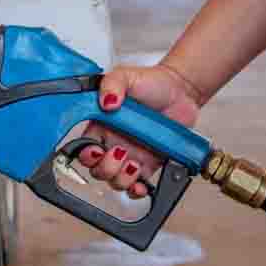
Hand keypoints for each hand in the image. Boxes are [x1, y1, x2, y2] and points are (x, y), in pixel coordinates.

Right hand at [76, 63, 203, 197]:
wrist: (182, 91)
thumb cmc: (152, 82)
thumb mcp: (126, 76)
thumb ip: (112, 84)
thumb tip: (106, 103)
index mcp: (101, 125)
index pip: (83, 148)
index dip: (86, 155)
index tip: (96, 150)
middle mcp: (113, 143)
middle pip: (97, 170)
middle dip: (105, 168)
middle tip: (120, 153)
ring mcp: (131, 156)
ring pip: (115, 181)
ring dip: (121, 178)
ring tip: (133, 163)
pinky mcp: (149, 165)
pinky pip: (137, 186)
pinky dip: (136, 190)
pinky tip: (140, 183)